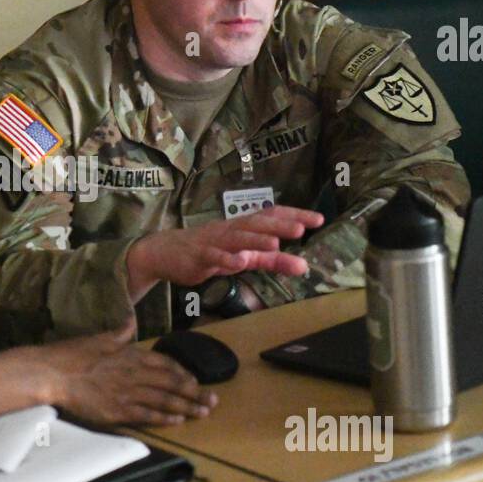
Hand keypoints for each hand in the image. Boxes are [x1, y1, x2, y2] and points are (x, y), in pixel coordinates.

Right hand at [42, 321, 217, 427]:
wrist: (54, 373)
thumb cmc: (74, 354)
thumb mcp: (101, 337)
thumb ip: (120, 331)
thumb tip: (130, 319)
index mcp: (132, 355)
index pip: (166, 364)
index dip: (183, 374)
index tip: (196, 381)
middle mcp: (136, 373)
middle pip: (173, 384)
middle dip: (195, 393)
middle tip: (213, 400)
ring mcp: (129, 393)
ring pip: (165, 400)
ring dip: (187, 407)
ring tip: (203, 413)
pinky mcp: (119, 411)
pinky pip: (148, 415)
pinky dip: (164, 418)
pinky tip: (178, 421)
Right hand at [125, 206, 323, 301]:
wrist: (164, 253)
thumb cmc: (209, 252)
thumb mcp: (244, 257)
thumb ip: (271, 261)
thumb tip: (303, 265)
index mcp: (243, 226)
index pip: (271, 216)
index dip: (294, 216)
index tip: (318, 220)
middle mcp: (230, 229)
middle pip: (256, 223)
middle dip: (278, 226)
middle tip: (301, 229)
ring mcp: (214, 241)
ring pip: (236, 238)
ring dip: (255, 240)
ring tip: (274, 244)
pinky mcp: (198, 256)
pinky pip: (213, 256)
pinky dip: (226, 258)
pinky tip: (238, 262)